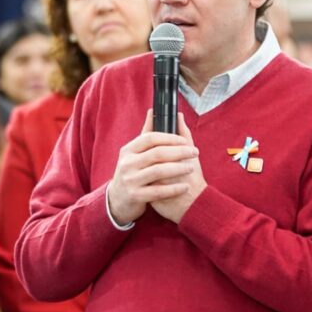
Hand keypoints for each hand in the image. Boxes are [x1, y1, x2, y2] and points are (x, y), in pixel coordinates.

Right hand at [106, 110, 201, 225]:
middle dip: (179, 152)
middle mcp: (127, 164)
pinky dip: (174, 189)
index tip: (185, 141)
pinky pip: (158, 192)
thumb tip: (153, 111)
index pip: (150, 138)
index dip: (169, 138)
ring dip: (178, 168)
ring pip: (158, 171)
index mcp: (128, 150)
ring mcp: (130, 180)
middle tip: (194, 152)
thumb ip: (146, 133)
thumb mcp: (134, 153)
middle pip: (157, 153)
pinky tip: (185, 187)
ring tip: (191, 168)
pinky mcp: (135, 196)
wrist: (118, 200)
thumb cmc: (132, 172)